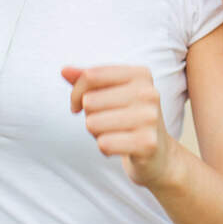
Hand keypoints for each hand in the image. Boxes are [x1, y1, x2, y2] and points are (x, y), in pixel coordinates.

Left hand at [60, 65, 178, 188]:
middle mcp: (148, 93)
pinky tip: (120, 147)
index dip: (76, 93)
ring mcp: (149, 118)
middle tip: (106, 122)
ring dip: (97, 133)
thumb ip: (88, 80)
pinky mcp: (147, 143)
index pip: (91, 75)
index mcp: (140, 74)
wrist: (158, 152)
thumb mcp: (110, 93)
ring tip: (114, 133)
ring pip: (93, 123)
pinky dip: (105, 148)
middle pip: (90, 101)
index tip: (79, 105)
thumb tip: (64, 71)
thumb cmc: (127, 117)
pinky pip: (103, 143)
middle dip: (90, 116)